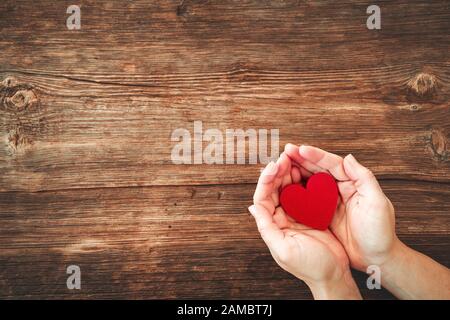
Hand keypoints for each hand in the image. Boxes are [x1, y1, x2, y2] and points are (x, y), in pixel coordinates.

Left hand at [250, 153, 360, 298]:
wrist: (334, 276)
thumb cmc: (311, 267)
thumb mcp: (284, 250)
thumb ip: (266, 228)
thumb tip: (252, 207)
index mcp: (272, 226)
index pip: (263, 197)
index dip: (267, 180)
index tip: (275, 165)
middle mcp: (281, 219)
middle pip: (275, 189)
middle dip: (278, 171)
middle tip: (285, 155)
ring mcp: (296, 216)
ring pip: (289, 188)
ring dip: (289, 173)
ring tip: (294, 158)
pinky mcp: (311, 215)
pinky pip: (304, 193)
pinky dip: (304, 181)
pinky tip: (307, 171)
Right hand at [284, 144, 397, 271]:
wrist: (376, 259)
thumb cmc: (380, 233)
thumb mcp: (377, 204)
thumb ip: (364, 178)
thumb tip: (348, 157)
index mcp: (353, 183)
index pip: (333, 164)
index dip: (316, 155)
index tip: (300, 149)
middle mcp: (340, 188)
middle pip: (318, 168)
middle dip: (301, 159)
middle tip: (286, 151)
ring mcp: (329, 201)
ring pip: (309, 180)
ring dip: (296, 171)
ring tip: (281, 164)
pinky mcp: (322, 214)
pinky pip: (306, 198)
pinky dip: (295, 190)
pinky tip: (284, 186)